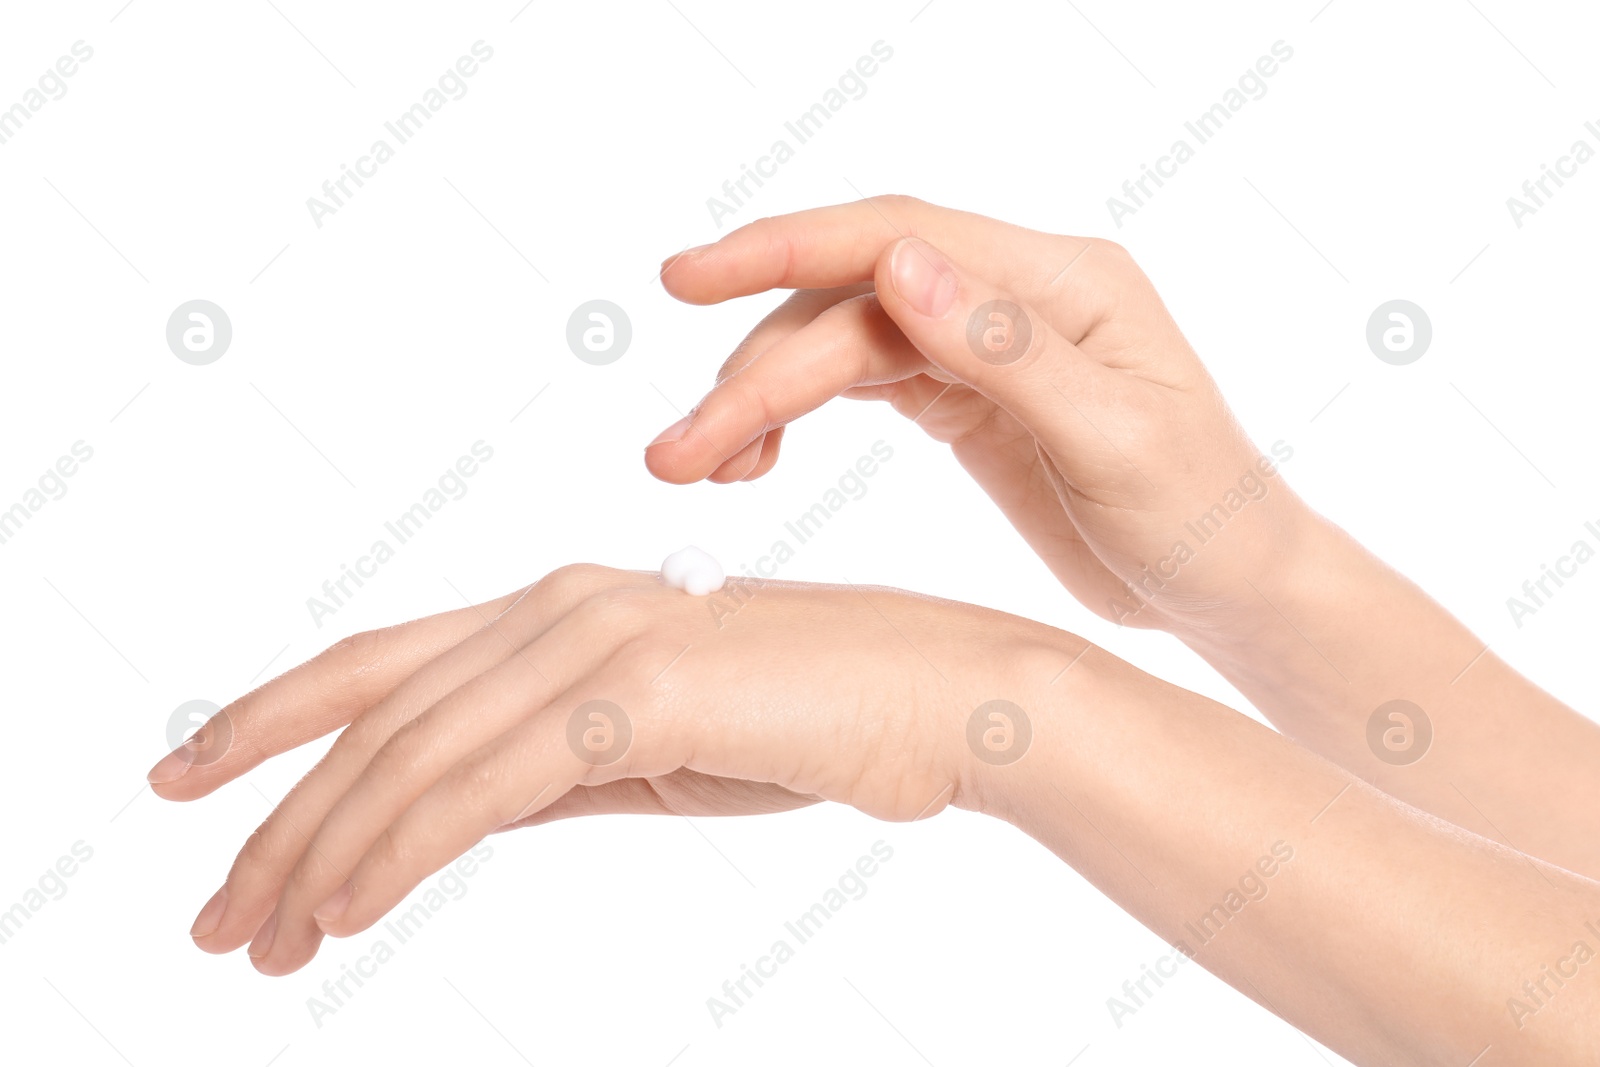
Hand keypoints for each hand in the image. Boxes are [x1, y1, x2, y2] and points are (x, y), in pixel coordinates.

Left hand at [147, 564, 1071, 975]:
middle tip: (213, 918)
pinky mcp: (638, 687)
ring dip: (320, 850)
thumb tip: (454, 813)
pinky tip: (346, 909)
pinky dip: (399, 848)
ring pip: (411, 749)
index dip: (268, 718)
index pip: (382, 664)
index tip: (187, 781)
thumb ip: (551, 766)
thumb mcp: (654, 747)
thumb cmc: (817, 721)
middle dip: (274, 816)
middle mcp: (560, 602)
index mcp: (560, 605)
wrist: (948, 696)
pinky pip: (484, 782)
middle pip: (372, 710)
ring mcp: (596, 635)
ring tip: (261, 939)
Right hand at [649, 196, 1310, 635]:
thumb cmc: (1199, 516)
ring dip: (760, 398)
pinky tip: (757, 459)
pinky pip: (858, 384)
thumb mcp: (1115, 437)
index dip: (784, 250)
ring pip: (840, 344)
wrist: (1227, 585)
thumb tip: (894, 265)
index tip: (688, 282)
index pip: (898, 238)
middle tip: (673, 450)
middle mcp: (1011, 296)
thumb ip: (1003, 350)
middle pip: (850, 303)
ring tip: (698, 466)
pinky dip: (797, 416)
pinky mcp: (962, 398)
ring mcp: (981, 345)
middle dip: (753, 369)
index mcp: (1059, 282)